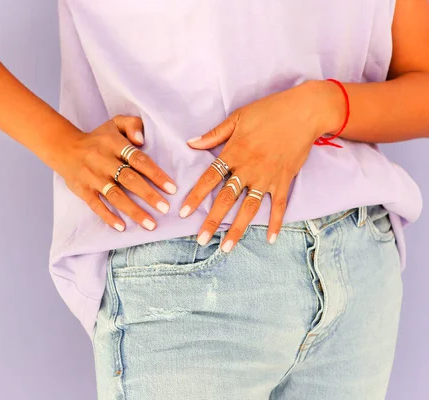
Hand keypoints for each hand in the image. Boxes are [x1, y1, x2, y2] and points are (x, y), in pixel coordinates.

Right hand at [57, 115, 177, 231]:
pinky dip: (108, 216)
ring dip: (133, 211)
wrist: (64, 148)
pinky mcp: (82, 190)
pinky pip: (96, 205)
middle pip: (129, 179)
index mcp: (113, 144)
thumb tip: (142, 140)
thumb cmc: (98, 139)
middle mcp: (102, 160)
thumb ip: (132, 125)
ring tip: (151, 224)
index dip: (155, 174)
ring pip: (115, 195)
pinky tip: (122, 227)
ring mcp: (92, 177)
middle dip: (148, 195)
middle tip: (165, 208)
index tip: (171, 189)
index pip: (138, 159)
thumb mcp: (115, 124)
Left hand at [180, 80, 343, 250]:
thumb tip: (191, 143)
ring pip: (249, 209)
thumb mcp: (237, 118)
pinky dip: (276, 223)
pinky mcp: (284, 181)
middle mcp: (248, 169)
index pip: (209, 178)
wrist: (304, 112)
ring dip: (237, 229)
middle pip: (226, 200)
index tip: (183, 212)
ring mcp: (267, 177)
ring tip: (226, 247)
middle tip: (200, 240)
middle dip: (212, 221)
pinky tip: (270, 239)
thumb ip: (214, 135)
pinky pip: (279, 206)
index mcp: (234, 153)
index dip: (195, 196)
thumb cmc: (269, 111)